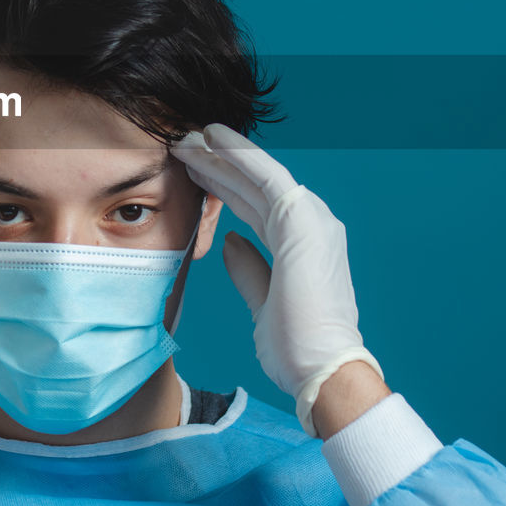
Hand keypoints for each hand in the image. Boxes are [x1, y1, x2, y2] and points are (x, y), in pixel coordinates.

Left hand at [170, 123, 382, 437]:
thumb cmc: (298, 347)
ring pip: (256, 176)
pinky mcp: (301, 219)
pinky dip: (239, 154)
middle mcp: (311, 224)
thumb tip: (229, 242)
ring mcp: (310, 219)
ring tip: (188, 136)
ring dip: (221, 155)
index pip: (256, 206)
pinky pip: (264, 175)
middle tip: (183, 144)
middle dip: (217, 164)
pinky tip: (213, 138)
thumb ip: (249, 269)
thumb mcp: (264, 301)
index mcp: (302, 244)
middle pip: (254, 187)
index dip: (224, 186)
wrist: (321, 369)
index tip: (194, 171)